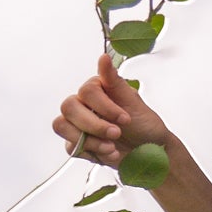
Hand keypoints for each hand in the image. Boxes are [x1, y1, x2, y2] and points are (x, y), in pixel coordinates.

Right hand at [53, 49, 170, 169]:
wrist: (149, 152)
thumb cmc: (143, 124)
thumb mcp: (133, 101)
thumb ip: (114, 81)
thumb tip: (104, 58)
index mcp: (96, 90)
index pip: (86, 92)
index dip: (104, 107)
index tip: (125, 119)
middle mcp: (83, 104)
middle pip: (68, 107)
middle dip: (94, 124)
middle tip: (117, 134)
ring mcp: (77, 124)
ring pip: (62, 126)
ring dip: (91, 140)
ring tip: (113, 146)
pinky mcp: (78, 144)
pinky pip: (71, 147)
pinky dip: (93, 152)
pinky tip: (111, 153)